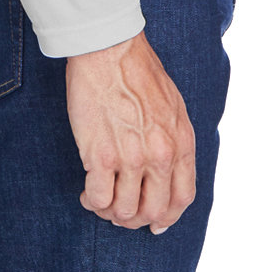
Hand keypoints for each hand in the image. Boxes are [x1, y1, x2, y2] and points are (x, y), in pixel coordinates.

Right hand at [65, 29, 196, 233]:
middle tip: (120, 210)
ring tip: (101, 199)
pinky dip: (92, 201)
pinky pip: (99, 198)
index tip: (154, 223)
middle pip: (153, 211)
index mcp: (181, 142)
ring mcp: (131, 158)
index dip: (167, 217)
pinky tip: (87, 190)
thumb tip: (168, 168)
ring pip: (124, 211)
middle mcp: (160, 156)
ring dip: (110, 211)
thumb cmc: (137, 69)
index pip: (182, 198)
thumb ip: (173, 139)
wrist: (109, 48)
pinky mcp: (100, 155)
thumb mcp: (172, 105)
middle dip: (136, 218)